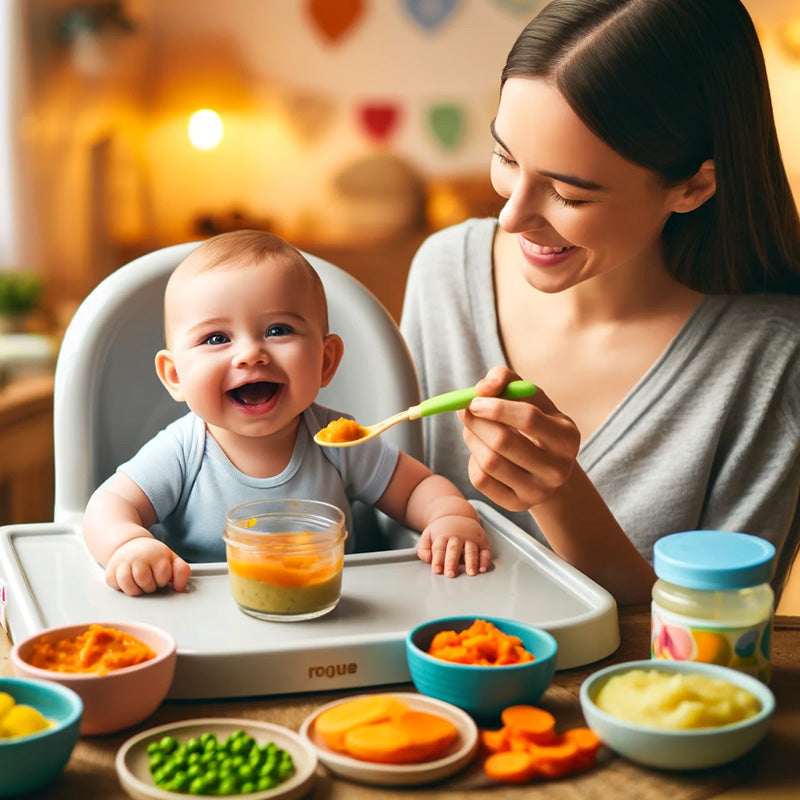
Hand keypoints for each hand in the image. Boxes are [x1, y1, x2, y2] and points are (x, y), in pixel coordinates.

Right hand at [105, 537, 190, 595]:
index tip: (160, 572)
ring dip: (136, 590)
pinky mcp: (110, 570)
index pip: (163, 577)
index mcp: (157, 554)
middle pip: (146, 583)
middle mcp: (139, 556)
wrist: (130, 545)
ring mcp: (123, 562)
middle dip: (150, 586)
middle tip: (149, 577)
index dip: (163, 579)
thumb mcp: (171, 559)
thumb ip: (181, 571)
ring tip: (139, 581)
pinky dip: (123, 588)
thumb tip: (179, 587)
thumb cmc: (153, 556)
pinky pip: (117, 588)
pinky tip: (128, 580)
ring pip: (130, 588)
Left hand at [417, 515, 491, 577]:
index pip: (439, 548)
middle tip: (450, 574)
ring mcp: (471, 539)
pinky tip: (482, 568)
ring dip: (471, 562)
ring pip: (471, 550)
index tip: (437, 570)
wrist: (457, 515)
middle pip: (454, 549)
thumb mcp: (428, 535)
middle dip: (452, 562)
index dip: (438, 560)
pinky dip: (485, 560)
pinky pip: (485, 551)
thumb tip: (427, 558)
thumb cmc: (442, 530)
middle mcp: (458, 537)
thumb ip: (423, 548)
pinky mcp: (482, 542)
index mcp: (443, 536)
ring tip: (470, 572)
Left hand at [460, 367, 580, 511]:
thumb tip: (481, 388)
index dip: (496, 407)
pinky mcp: (517, 505)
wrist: (545, 466)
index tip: (474, 400)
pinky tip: (480, 452)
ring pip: (489, 462)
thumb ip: (506, 380)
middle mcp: (558, 469)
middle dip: (476, 422)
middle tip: (464, 410)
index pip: (529, 418)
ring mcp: (538, 491)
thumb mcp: (529, 397)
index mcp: (567, 437)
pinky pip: (481, 480)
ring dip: (472, 439)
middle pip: (503, 442)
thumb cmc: (534, 422)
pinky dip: (473, 460)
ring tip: (472, 429)